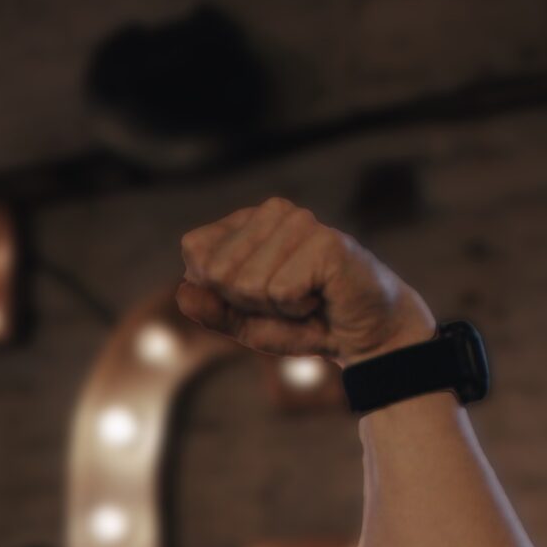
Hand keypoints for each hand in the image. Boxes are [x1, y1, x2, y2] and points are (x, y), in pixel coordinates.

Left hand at [174, 197, 436, 367]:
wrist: (363, 335)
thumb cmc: (304, 323)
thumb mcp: (246, 323)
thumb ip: (212, 310)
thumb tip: (182, 292)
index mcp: (247, 222)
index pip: (195, 251)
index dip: (218, 289)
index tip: (256, 297)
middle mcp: (273, 212)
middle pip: (217, 271)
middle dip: (246, 302)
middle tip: (285, 301)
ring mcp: (300, 222)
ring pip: (248, 283)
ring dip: (274, 308)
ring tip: (306, 299)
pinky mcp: (326, 242)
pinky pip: (280, 291)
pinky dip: (297, 309)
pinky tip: (321, 296)